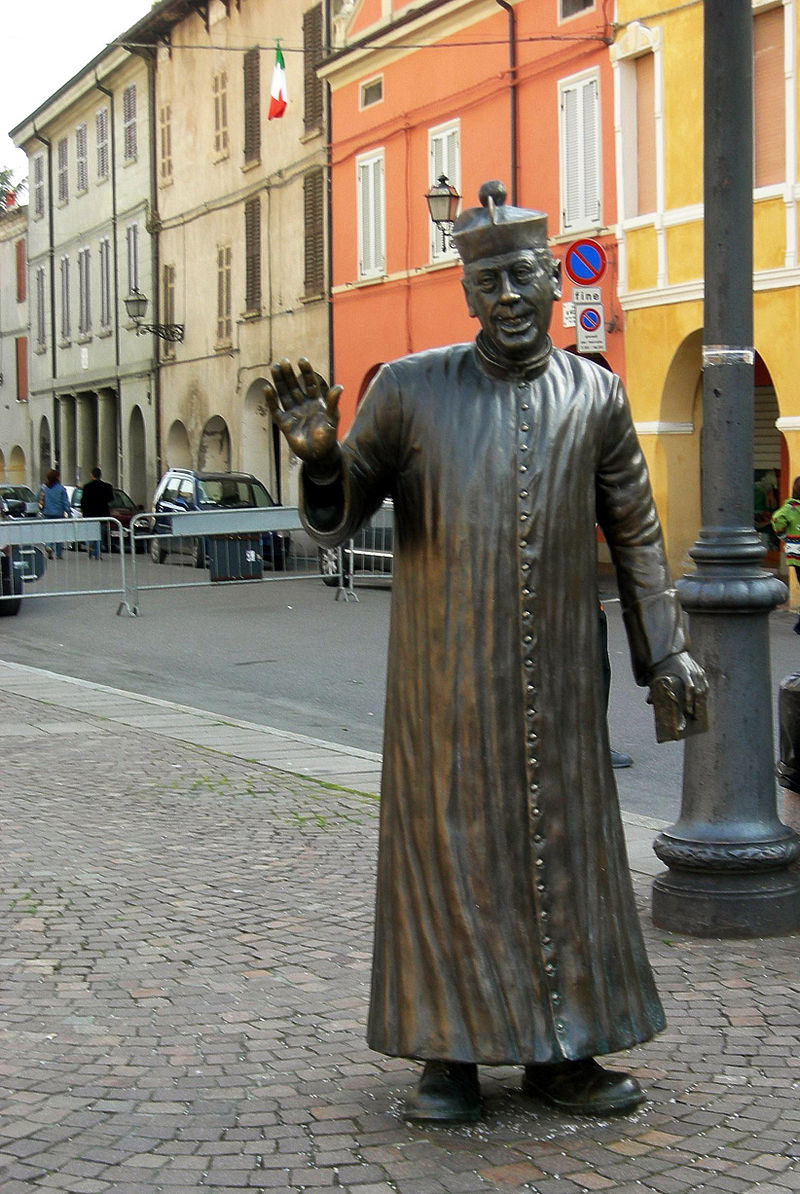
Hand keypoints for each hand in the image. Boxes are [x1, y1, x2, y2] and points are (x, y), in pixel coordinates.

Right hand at [264, 358, 342, 474]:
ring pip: (284, 394)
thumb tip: (339, 387)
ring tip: (275, 368)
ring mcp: (294, 413)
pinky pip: (276, 410)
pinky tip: (267, 388)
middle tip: (283, 361)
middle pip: (295, 386)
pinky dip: (271, 400)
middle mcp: (304, 405)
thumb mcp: (332, 419)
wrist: (320, 456)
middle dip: (289, 374)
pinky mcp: (285, 424)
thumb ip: (333, 403)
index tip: (302, 360)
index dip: (306, 372)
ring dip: (280, 381)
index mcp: (316, 402)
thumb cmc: (328, 438)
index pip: (310, 383)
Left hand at [647, 651, 708, 739]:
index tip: (688, 711)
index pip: (690, 687)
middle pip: (699, 690)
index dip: (690, 700)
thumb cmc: (663, 665)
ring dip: (702, 702)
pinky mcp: (701, 672)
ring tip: (698, 714)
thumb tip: (649, 702)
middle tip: (695, 717)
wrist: (672, 651)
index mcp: (683, 670)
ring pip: (704, 689)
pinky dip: (704, 695)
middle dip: (697, 705)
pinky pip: (705, 685)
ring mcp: (698, 671)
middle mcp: (693, 670)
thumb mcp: (658, 674)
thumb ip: (653, 687)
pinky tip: (701, 705)